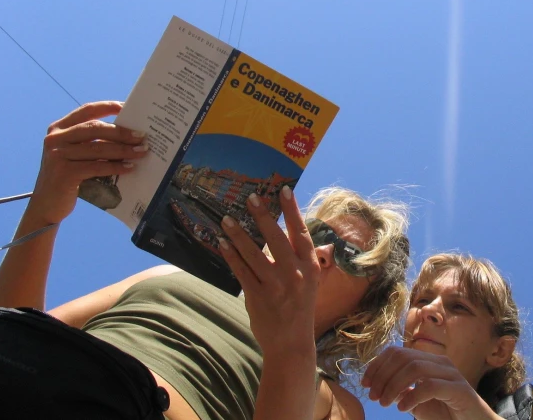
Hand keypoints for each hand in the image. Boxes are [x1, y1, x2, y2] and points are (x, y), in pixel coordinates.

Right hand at [28, 101, 147, 225]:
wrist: (47, 205)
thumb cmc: (68, 177)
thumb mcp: (75, 154)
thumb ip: (91, 142)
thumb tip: (128, 135)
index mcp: (59, 128)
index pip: (87, 110)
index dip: (108, 106)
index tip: (128, 107)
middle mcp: (55, 138)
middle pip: (95, 128)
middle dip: (121, 132)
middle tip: (142, 136)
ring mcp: (57, 155)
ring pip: (98, 147)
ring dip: (123, 149)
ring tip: (141, 151)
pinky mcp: (64, 173)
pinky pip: (97, 166)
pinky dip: (115, 166)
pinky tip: (129, 167)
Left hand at [219, 186, 319, 354]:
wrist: (291, 343)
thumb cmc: (299, 305)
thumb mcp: (309, 280)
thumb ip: (298, 256)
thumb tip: (284, 228)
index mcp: (310, 266)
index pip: (300, 232)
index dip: (292, 210)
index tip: (284, 189)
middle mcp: (295, 274)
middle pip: (276, 238)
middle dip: (262, 215)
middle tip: (250, 197)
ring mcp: (276, 286)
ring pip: (254, 254)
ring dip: (238, 234)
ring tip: (227, 218)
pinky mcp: (258, 297)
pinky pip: (241, 271)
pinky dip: (231, 256)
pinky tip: (222, 243)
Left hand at [362, 347, 498, 419]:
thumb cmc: (447, 414)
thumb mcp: (418, 402)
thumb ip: (402, 390)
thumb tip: (380, 385)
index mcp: (429, 361)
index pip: (397, 352)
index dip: (377, 365)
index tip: (365, 384)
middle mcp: (440, 362)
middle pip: (403, 357)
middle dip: (382, 375)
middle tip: (373, 396)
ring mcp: (451, 374)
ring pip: (414, 368)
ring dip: (394, 385)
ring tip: (385, 403)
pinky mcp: (459, 389)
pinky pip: (430, 385)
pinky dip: (412, 396)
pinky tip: (403, 409)